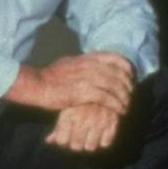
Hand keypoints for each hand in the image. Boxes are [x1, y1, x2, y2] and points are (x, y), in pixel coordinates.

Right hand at [12, 52, 135, 113]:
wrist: (37, 85)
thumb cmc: (49, 77)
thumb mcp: (68, 63)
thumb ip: (82, 63)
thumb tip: (91, 64)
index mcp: (87, 58)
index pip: (114, 57)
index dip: (126, 67)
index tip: (130, 76)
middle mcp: (90, 66)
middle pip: (117, 73)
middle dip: (127, 85)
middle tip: (130, 95)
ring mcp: (88, 78)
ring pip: (115, 86)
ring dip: (124, 97)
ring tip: (126, 106)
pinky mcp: (84, 92)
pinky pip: (107, 98)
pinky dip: (116, 105)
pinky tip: (119, 111)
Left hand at [47, 103, 120, 153]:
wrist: (102, 84)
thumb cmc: (79, 99)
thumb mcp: (66, 108)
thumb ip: (58, 127)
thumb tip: (48, 141)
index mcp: (70, 113)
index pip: (62, 141)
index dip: (63, 139)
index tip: (66, 134)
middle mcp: (84, 118)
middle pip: (76, 146)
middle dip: (75, 143)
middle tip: (78, 136)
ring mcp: (99, 120)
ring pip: (90, 147)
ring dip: (89, 143)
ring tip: (89, 135)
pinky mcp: (112, 121)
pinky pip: (105, 143)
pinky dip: (102, 141)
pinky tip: (100, 133)